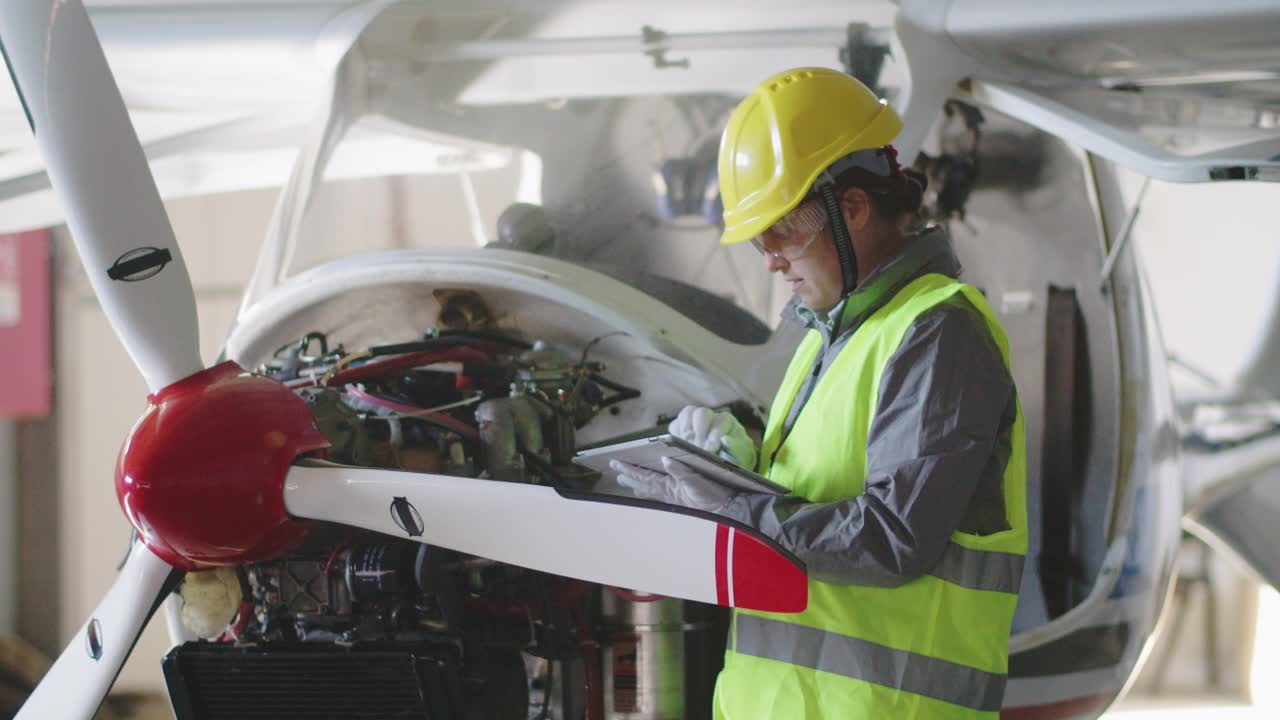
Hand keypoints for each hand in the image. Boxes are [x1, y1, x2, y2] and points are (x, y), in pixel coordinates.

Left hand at [609, 457, 735, 513]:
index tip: (615, 463)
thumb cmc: (712, 496)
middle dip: (630, 477)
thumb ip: (680, 471)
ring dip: (638, 484)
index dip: (629, 469)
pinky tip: (648, 491)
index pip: (644, 476)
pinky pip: (661, 493)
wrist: (726, 509)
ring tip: (627, 482)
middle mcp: (669, 491)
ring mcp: (674, 496)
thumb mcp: (696, 482)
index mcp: (669, 486)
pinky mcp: (681, 498)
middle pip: (644, 483)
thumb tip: (665, 459)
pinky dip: (651, 490)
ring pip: (651, 489)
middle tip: (616, 472)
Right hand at [668, 406, 757, 469]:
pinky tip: (679, 445)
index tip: (712, 448)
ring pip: (687, 414)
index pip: (720, 420)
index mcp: (727, 421)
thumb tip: (726, 440)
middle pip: (701, 413)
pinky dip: (676, 434)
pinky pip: (675, 425)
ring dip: (686, 429)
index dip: (715, 433)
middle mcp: (711, 417)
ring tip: (687, 444)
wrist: (727, 462)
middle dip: (699, 430)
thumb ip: (736, 447)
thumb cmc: (735, 457)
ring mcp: (695, 421)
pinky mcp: (683, 429)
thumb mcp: (741, 454)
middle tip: (698, 447)